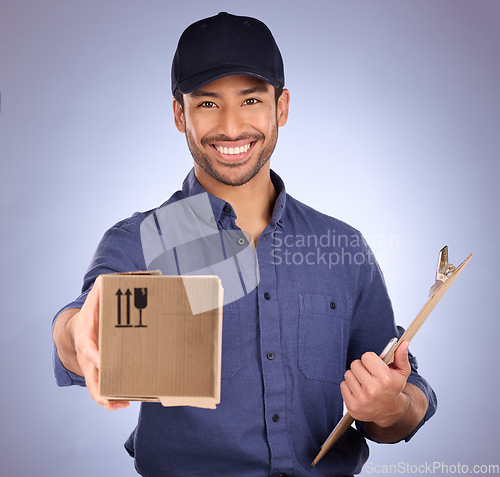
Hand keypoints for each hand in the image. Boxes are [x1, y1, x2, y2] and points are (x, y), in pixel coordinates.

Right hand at [72, 277, 128, 410]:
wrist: (78, 329)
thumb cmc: (91, 315)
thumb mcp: (95, 299)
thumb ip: (104, 289)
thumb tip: (117, 278)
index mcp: (86, 338)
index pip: (89, 349)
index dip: (96, 356)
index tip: (104, 361)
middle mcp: (87, 356)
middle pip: (90, 376)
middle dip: (102, 387)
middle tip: (116, 394)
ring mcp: (91, 368)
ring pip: (95, 389)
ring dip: (107, 399)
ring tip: (123, 403)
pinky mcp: (98, 374)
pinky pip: (101, 390)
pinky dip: (110, 399)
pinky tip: (124, 402)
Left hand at [340, 340, 410, 427]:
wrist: (389, 411)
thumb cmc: (393, 388)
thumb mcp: (401, 372)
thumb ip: (401, 356)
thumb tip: (403, 342)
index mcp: (385, 379)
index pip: (366, 356)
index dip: (370, 360)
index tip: (375, 366)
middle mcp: (372, 389)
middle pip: (355, 364)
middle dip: (362, 367)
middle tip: (370, 375)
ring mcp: (361, 399)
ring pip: (348, 374)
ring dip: (355, 376)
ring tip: (364, 383)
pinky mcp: (352, 406)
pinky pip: (343, 385)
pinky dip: (349, 386)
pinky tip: (359, 391)